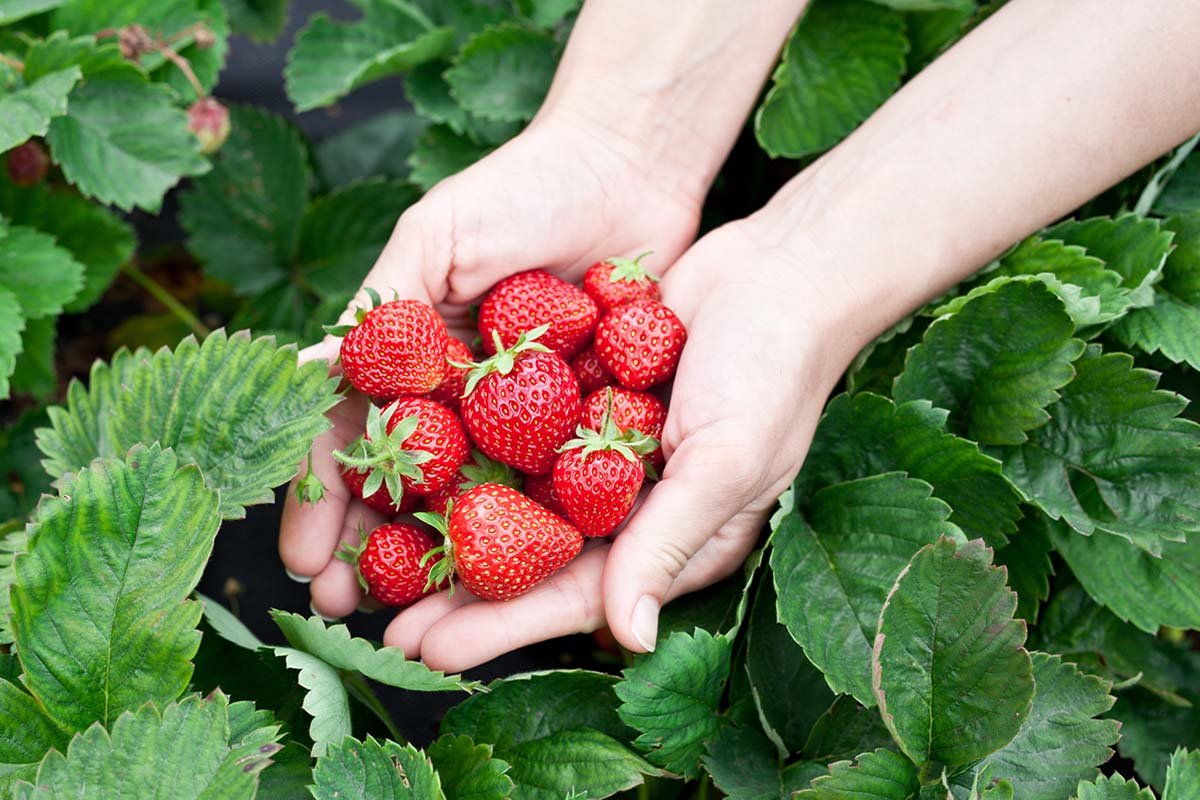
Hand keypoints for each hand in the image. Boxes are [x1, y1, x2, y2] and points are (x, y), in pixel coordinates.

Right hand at [278, 116, 702, 618]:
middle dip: (370, 549)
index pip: (350, 439)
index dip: (320, 501)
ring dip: (436, 561)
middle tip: (347, 607)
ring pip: (471, 500)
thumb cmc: (524, 189)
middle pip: (405, 487)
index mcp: (408, 357)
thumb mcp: (435, 239)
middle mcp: (457, 396)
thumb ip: (380, 311)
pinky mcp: (583, 422)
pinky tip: (504, 578)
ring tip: (413, 617)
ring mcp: (519, 415)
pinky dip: (524, 532)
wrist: (628, 169)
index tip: (304, 559)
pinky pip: (549, 483)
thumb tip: (306, 376)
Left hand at [381, 219, 863, 670]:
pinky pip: (514, 428)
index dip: (499, 624)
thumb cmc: (774, 373)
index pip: (571, 593)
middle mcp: (624, 503)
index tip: (427, 647)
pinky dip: (466, 443)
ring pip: (511, 497)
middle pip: (526, 556)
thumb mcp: (727, 463)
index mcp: (665, 536)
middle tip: (378, 619)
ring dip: (447, 522)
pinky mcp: (578, 398)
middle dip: (456, 589)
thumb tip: (630, 639)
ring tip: (372, 550)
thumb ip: (668, 544)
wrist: (781, 271)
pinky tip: (407, 456)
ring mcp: (597, 450)